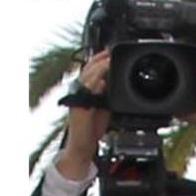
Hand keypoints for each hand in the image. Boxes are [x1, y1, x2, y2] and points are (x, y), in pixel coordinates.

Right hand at [55, 50, 111, 179]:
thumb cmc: (92, 126)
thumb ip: (108, 94)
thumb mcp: (104, 106)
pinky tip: (102, 82)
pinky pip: (87, 97)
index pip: (91, 70)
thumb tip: (116, 82)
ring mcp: (79, 100)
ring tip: (108, 62)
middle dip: (99, 60)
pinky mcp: (79, 110)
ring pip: (86, 80)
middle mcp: (80, 92)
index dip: (99, 59)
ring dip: (98, 70)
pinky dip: (95, 88)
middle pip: (88, 71)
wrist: (83, 144)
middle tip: (110, 52)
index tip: (109, 51)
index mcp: (85, 90)